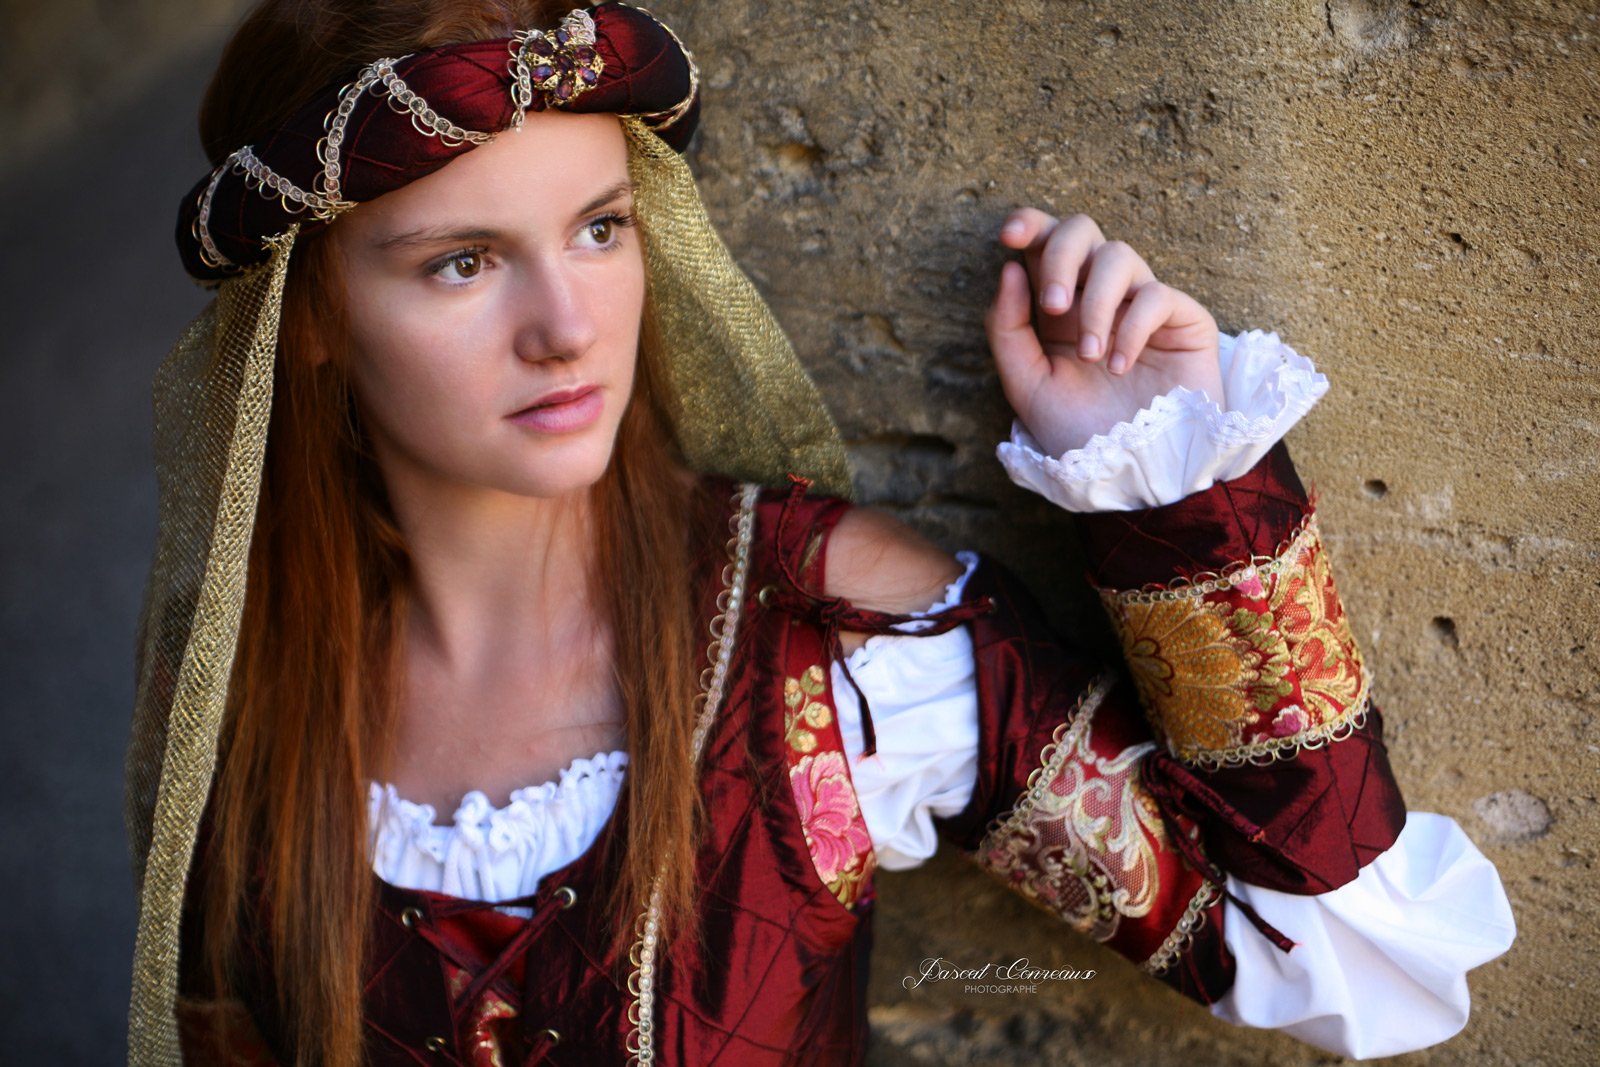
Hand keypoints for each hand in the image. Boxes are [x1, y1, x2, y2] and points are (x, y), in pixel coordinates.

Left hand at [985, 210, 1222, 456]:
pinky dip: (1132, 327)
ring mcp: (1142, 304)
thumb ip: (1008, 330)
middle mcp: (1098, 296)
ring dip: (1097, 304)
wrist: (1133, 474)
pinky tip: (1123, 367)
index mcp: (1058, 307)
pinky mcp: (1183, 319)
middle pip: (1082, 230)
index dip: (1030, 224)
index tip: (1009, 236)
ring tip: (1093, 357)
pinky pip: (1156, 295)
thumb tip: (1010, 268)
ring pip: (1118, 256)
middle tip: (1054, 307)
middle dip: (1062, 256)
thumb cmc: (1080, 433)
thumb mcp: (1027, 386)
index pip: (1045, 243)